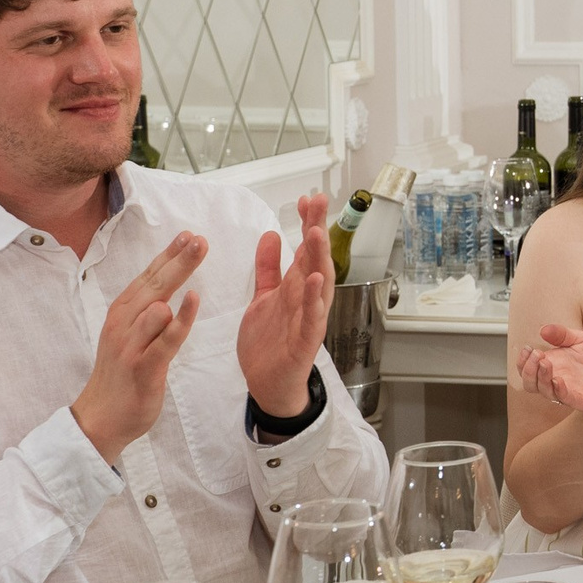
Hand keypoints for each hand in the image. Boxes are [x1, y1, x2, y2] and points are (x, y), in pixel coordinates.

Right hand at [73, 233, 204, 459]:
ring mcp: (131, 344)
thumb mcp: (130, 334)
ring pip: (157, 305)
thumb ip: (147, 310)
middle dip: (179, 257)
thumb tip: (166, 286)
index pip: (148, 277)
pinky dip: (180, 319)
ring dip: (176, 278)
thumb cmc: (121, 373)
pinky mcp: (143, 366)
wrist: (100, 417)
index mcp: (122, 312)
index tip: (188, 234)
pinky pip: (166, 339)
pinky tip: (192, 300)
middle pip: (155, 284)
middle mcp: (124, 322)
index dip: (168, 255)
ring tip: (197, 252)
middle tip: (201, 238)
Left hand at [239, 192, 333, 417]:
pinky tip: (315, 279)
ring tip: (316, 232)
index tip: (306, 198)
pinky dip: (315, 299)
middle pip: (315, 259)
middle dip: (317, 230)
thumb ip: (268, 268)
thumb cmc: (269, 342)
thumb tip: (270, 234)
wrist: (268, 384)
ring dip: (319, 258)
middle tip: (318, 202)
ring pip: (319, 284)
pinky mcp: (305, 342)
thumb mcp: (264, 298)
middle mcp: (307, 299)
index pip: (304, 249)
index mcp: (296, 288)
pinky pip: (312, 317)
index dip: (307, 223)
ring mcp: (309, 319)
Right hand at [518, 325, 582, 414]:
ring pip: (544, 391)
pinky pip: (565, 398)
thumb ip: (563, 334)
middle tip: (536, 354)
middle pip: (530, 382)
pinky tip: (558, 380)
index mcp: (555, 365)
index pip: (528, 368)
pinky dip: (559, 390)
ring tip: (544, 362)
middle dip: (527, 369)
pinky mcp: (581, 400)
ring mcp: (568, 391)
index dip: (523, 360)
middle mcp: (557, 379)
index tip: (527, 348)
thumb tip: (544, 329)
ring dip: (540, 377)